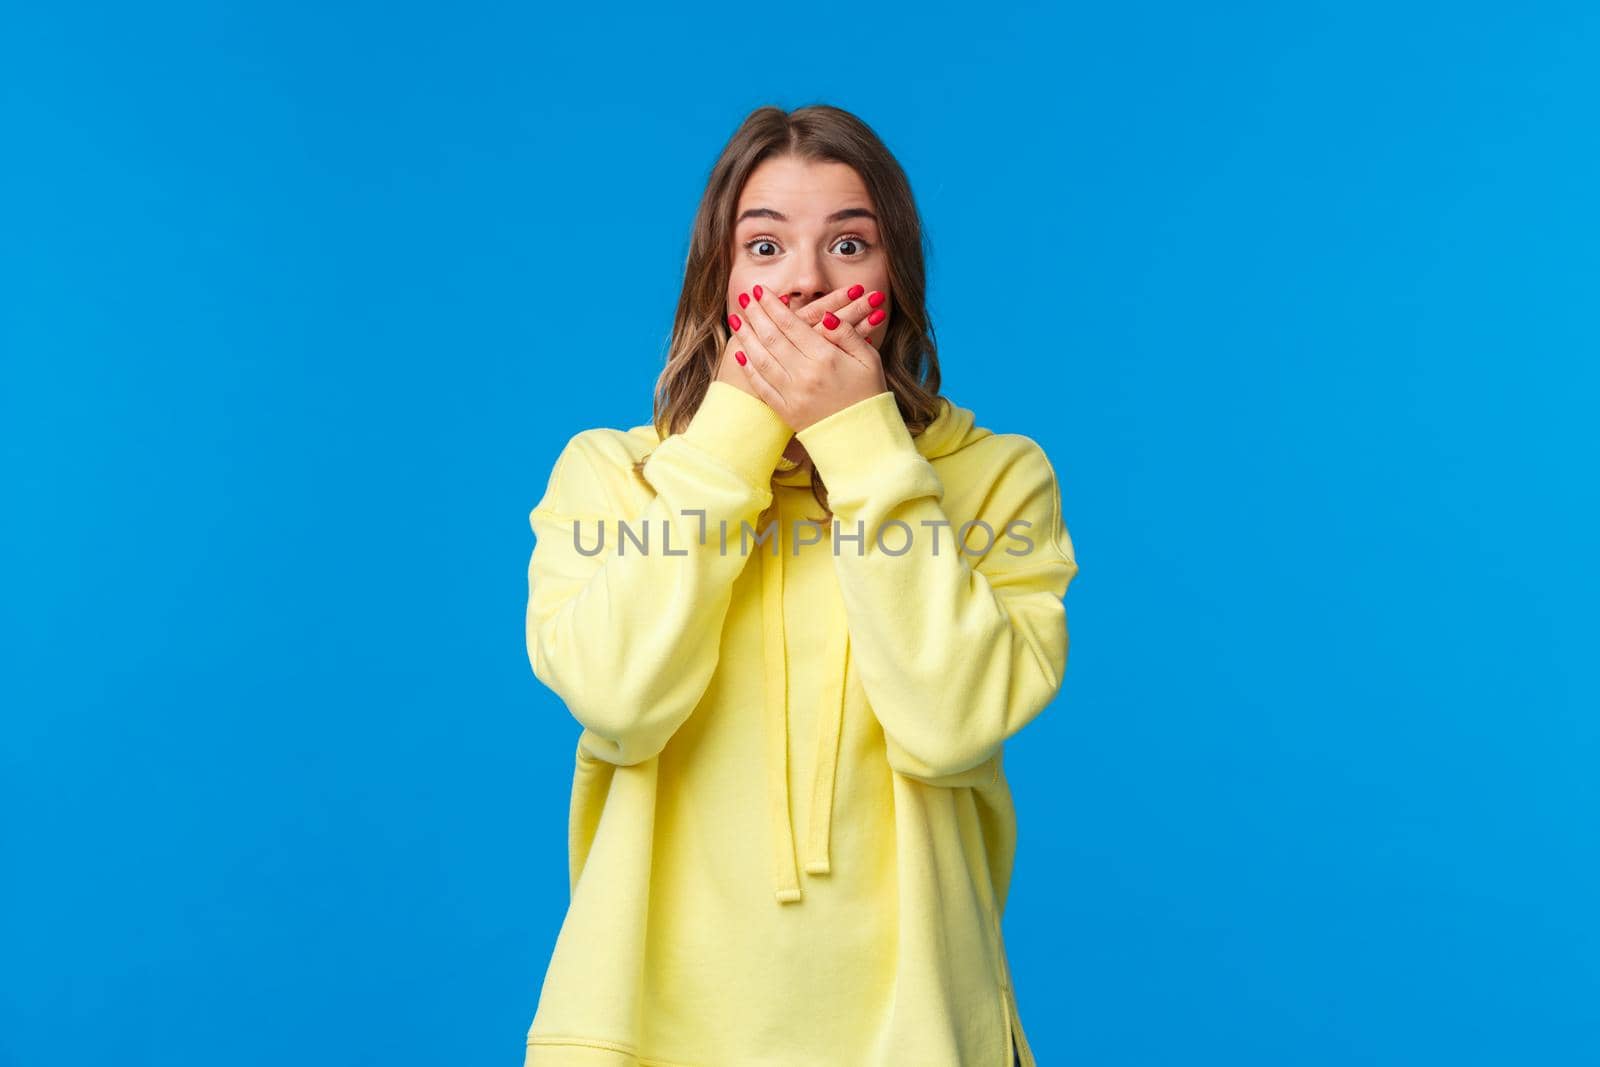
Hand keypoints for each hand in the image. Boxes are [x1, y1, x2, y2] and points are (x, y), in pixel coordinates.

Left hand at [724, 283, 890, 431]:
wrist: (862, 437)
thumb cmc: (868, 394)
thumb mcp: (868, 359)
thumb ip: (847, 334)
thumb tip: (827, 315)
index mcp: (825, 357)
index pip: (792, 324)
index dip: (774, 306)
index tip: (761, 291)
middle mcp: (804, 373)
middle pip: (772, 337)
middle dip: (756, 315)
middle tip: (744, 298)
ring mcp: (792, 393)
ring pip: (762, 358)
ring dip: (746, 337)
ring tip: (736, 319)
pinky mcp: (785, 410)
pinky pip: (761, 385)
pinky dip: (749, 367)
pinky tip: (741, 353)